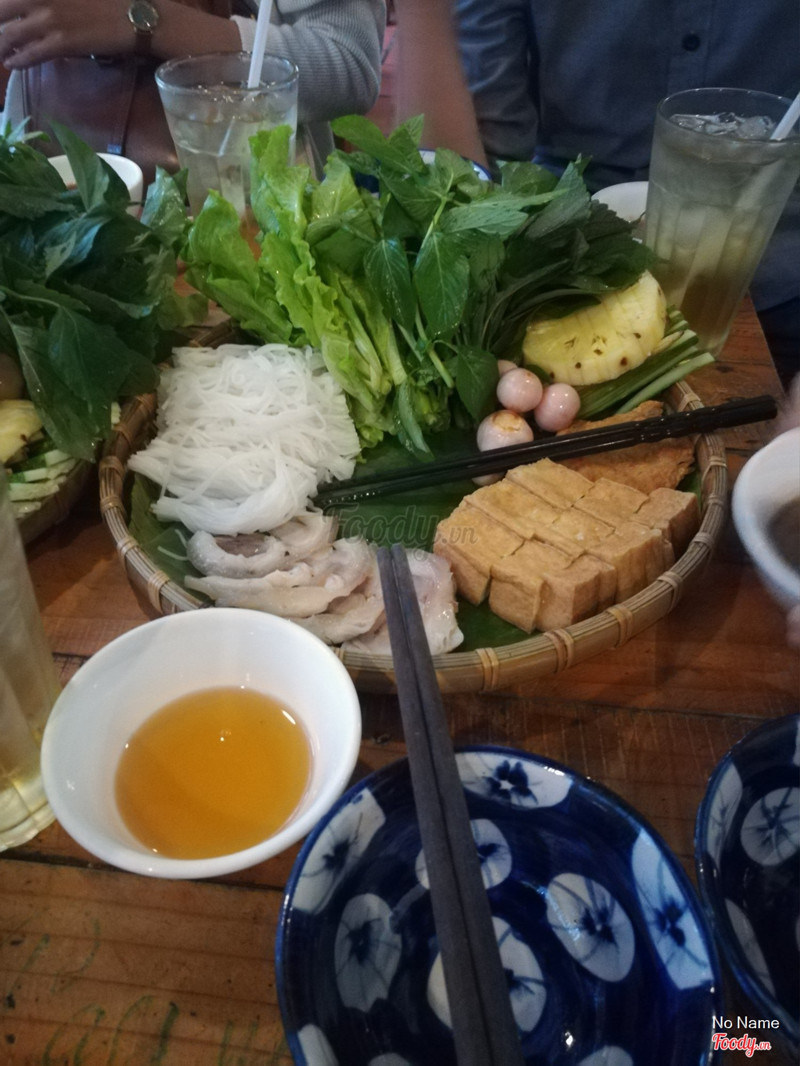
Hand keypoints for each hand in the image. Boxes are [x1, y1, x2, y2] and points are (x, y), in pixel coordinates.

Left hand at [0, 0, 131, 67]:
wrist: (132, 15)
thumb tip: (37, 8)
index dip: (1, 11)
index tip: (1, 20)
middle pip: (1, 11)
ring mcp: (48, 19)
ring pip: (9, 35)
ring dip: (0, 46)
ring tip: (0, 53)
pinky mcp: (61, 42)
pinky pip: (30, 54)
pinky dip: (17, 60)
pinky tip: (11, 63)